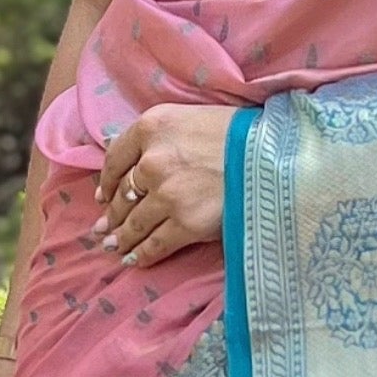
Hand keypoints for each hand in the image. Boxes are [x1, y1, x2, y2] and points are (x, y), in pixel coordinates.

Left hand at [96, 103, 227, 268]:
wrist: (274, 155)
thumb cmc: (241, 132)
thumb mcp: (192, 117)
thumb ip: (163, 136)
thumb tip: (137, 162)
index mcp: (152, 127)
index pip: (115, 157)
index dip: (107, 180)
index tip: (103, 195)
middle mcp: (152, 160)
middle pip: (123, 194)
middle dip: (111, 214)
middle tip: (103, 228)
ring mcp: (167, 194)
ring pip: (135, 222)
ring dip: (121, 237)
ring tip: (113, 246)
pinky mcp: (186, 223)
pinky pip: (156, 244)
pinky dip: (142, 254)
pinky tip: (133, 260)